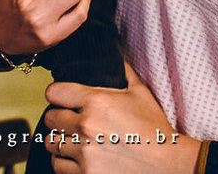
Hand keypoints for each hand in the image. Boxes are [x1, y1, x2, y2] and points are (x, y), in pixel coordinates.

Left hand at [44, 62, 199, 172]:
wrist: (167, 164)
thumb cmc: (154, 128)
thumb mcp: (140, 93)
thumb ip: (122, 71)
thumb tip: (113, 55)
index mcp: (96, 101)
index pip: (54, 92)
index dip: (56, 94)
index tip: (61, 98)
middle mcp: (85, 126)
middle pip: (50, 118)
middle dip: (57, 117)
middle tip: (68, 120)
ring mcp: (84, 153)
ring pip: (51, 144)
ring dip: (59, 140)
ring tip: (71, 139)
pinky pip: (58, 166)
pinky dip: (63, 162)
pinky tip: (74, 157)